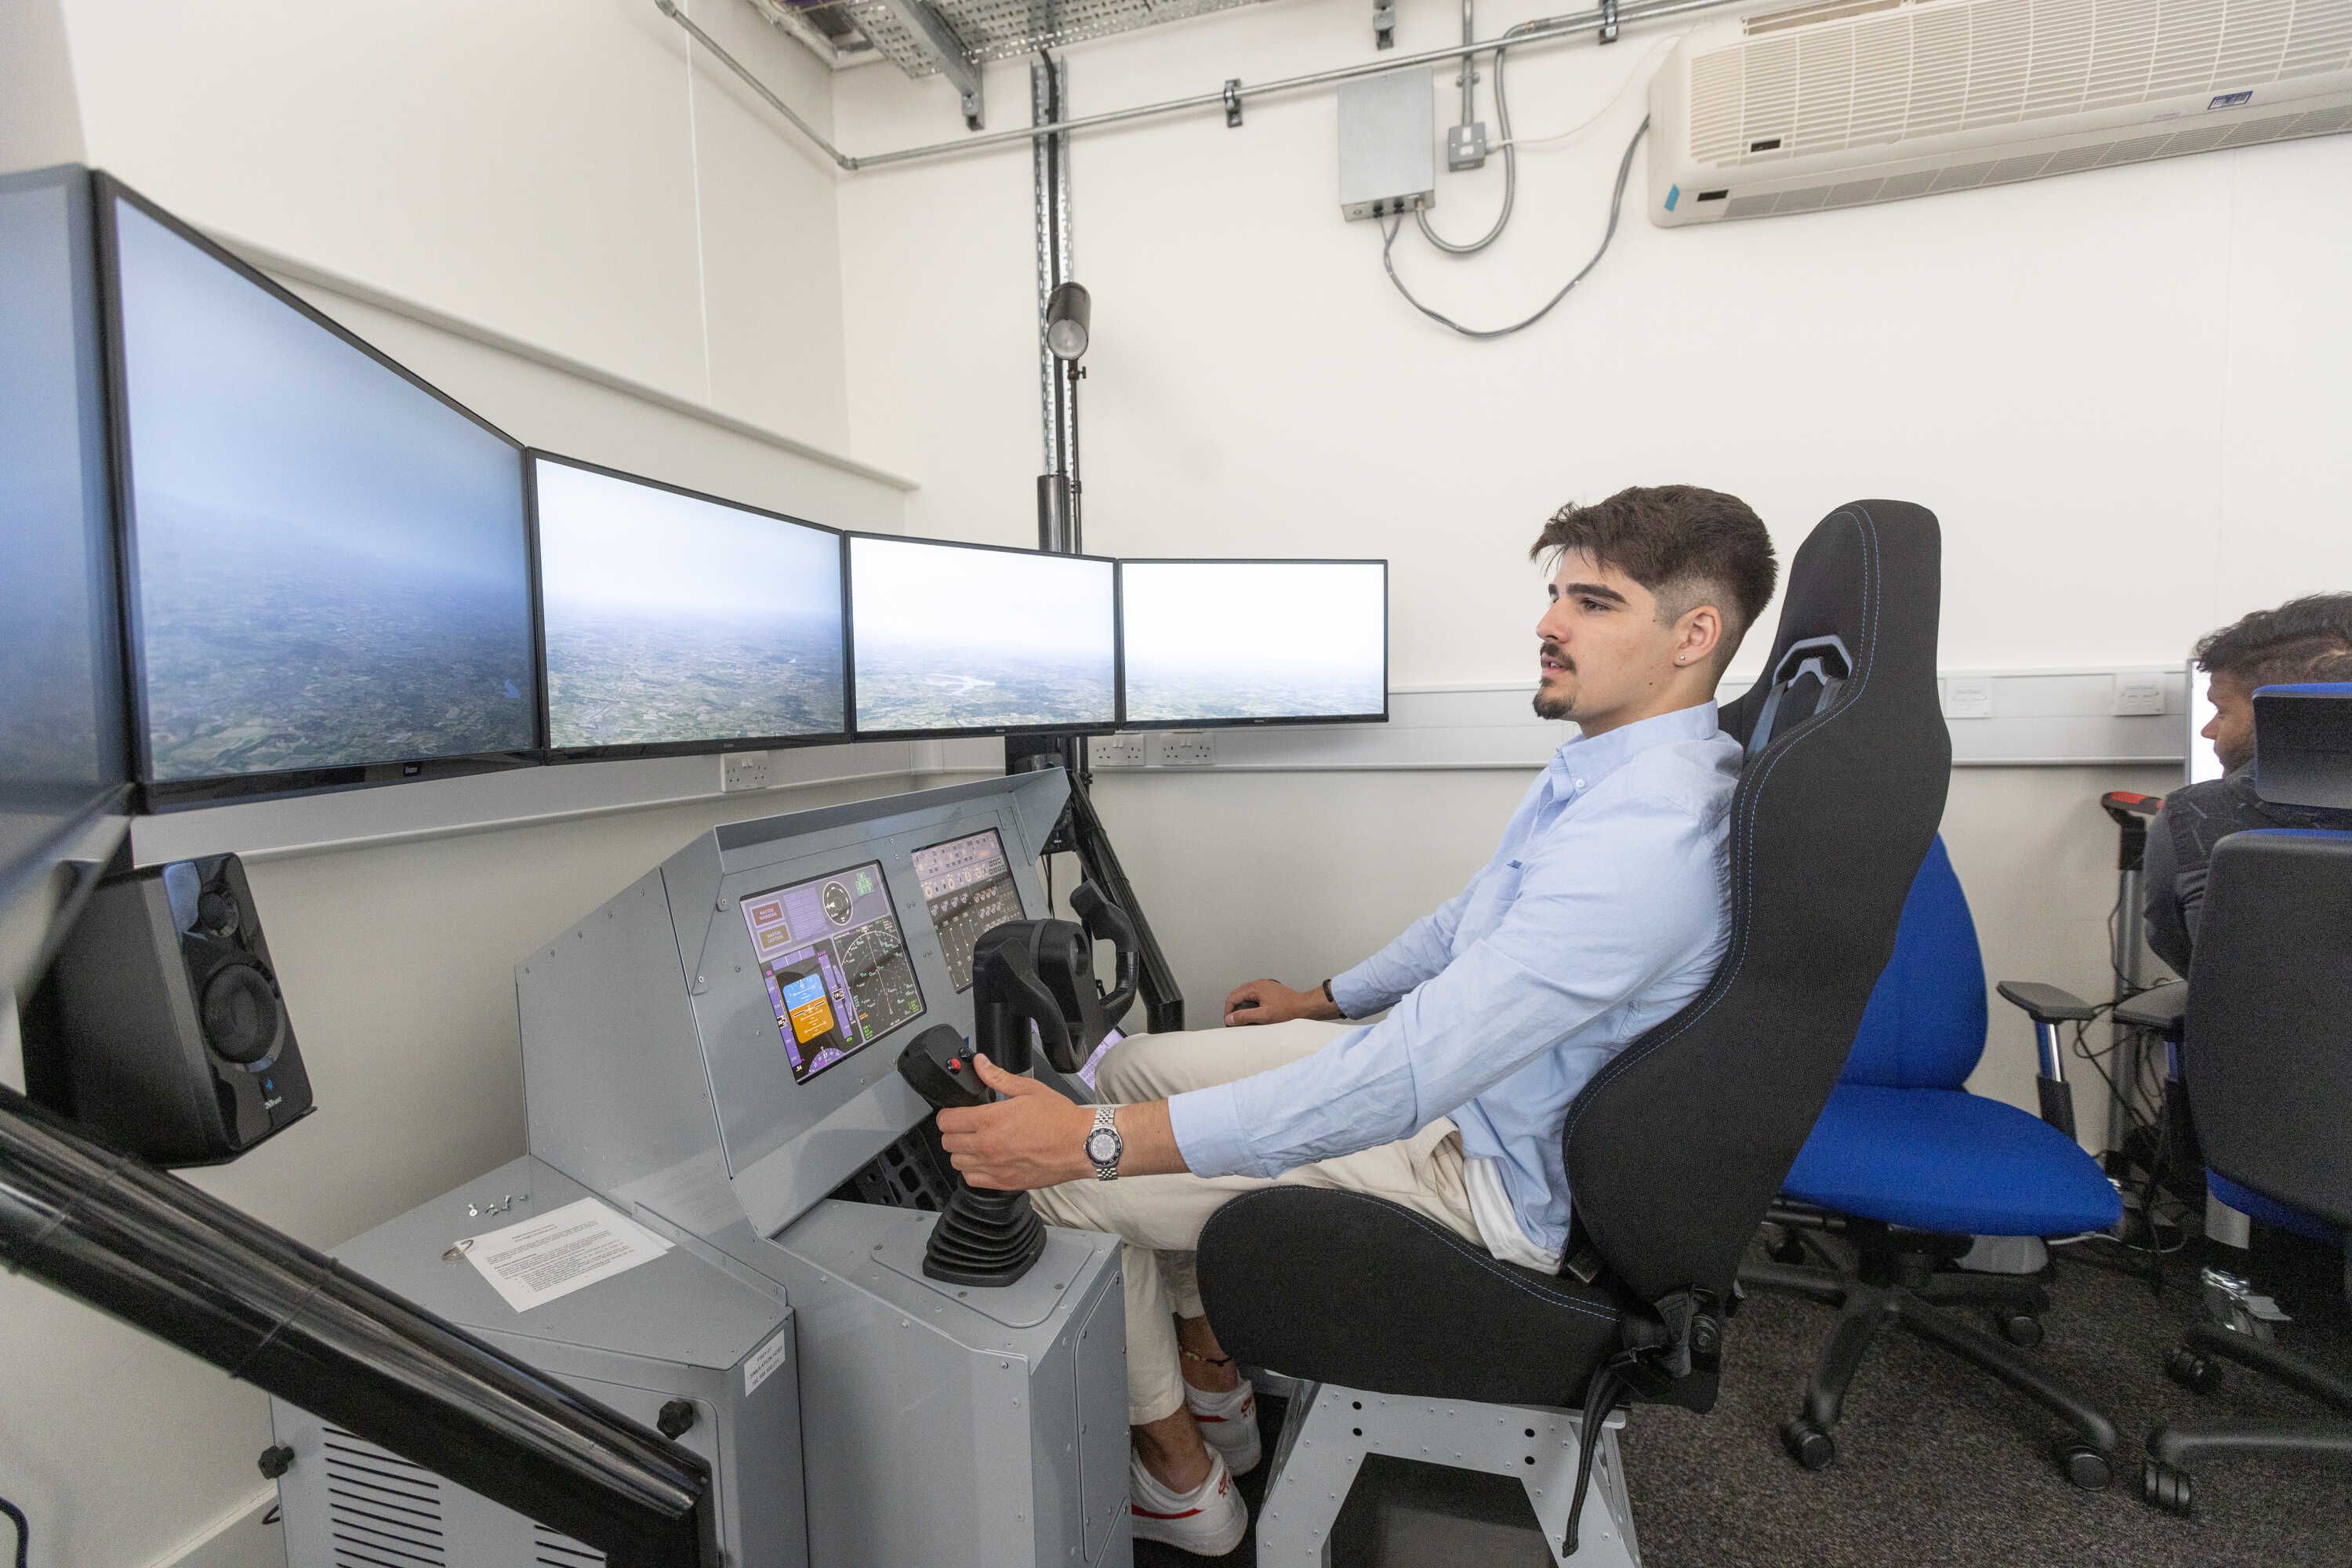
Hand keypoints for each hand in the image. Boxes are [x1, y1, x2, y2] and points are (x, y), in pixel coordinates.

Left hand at [935, 1055, 1093, 1190]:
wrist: (1081, 1145)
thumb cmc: (1059, 1119)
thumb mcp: (1029, 1089)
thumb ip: (998, 1077)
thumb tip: (981, 1064)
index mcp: (990, 1120)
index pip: (947, 1120)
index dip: (947, 1114)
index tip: (954, 1113)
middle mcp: (987, 1146)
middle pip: (948, 1142)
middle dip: (953, 1132)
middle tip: (967, 1126)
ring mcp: (994, 1167)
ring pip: (957, 1162)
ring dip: (962, 1152)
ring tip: (976, 1143)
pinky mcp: (1004, 1183)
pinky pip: (972, 1180)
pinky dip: (973, 1171)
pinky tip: (985, 1161)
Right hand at [1222, 978, 1340, 1026]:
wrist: (1304, 1007)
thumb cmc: (1288, 1010)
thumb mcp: (1264, 1016)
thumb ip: (1245, 1016)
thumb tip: (1230, 1018)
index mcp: (1255, 988)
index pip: (1232, 997)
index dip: (1228, 1011)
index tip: (1229, 1021)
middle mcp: (1258, 984)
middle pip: (1237, 994)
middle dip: (1232, 1008)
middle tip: (1233, 1021)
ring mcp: (1264, 986)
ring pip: (1245, 995)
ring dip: (1241, 1006)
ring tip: (1242, 1018)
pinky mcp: (1269, 990)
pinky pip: (1253, 996)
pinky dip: (1249, 1004)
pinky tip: (1253, 1013)